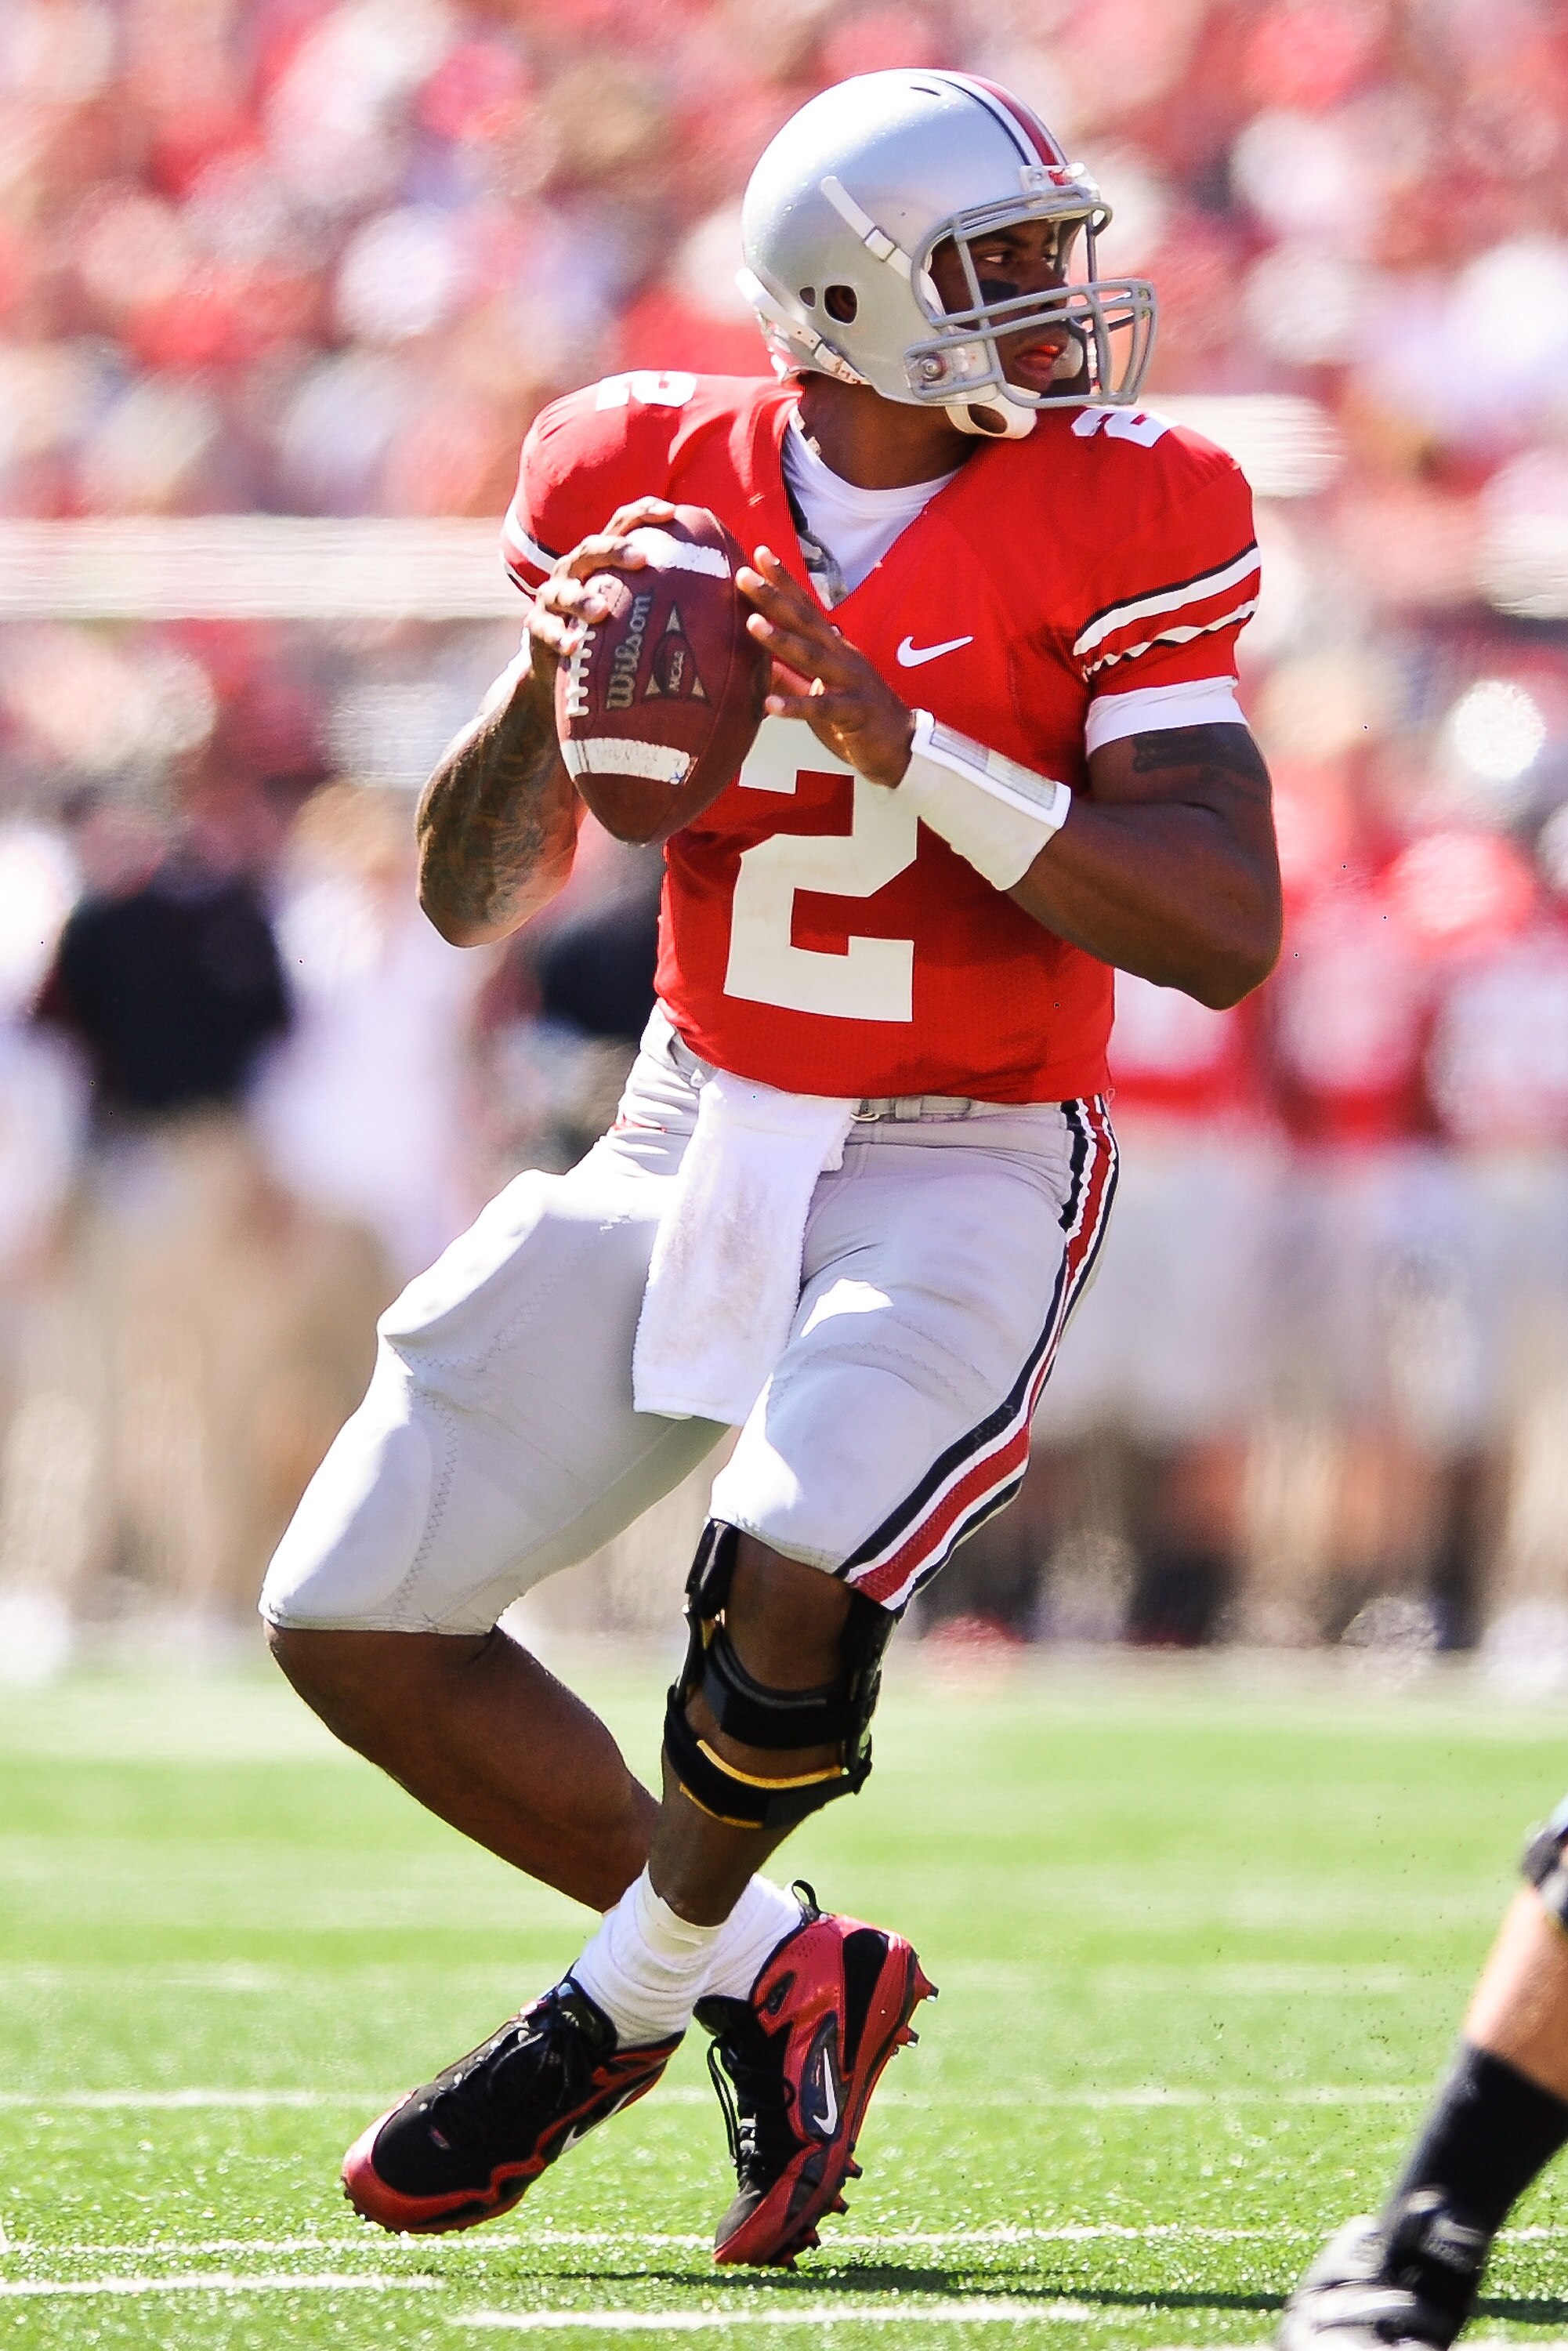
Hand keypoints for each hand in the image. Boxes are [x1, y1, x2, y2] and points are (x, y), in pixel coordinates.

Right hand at [523, 498, 678, 718]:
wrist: (565, 670)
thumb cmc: (616, 634)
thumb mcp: (642, 611)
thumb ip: (678, 598)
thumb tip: (739, 594)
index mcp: (603, 559)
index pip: (623, 524)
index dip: (644, 512)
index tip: (671, 512)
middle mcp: (575, 569)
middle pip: (591, 549)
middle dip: (614, 550)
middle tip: (640, 560)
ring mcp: (552, 597)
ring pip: (563, 589)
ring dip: (581, 598)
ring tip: (600, 611)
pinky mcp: (537, 628)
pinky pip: (543, 629)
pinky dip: (556, 636)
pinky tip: (571, 647)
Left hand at [737, 548, 914, 787]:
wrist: (900, 747)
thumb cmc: (855, 718)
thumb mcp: (818, 692)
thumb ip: (788, 676)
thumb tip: (753, 661)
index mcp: (834, 649)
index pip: (806, 608)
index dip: (784, 582)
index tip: (759, 554)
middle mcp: (842, 657)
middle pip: (805, 621)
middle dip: (774, 597)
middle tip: (744, 575)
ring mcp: (851, 683)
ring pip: (813, 657)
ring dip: (782, 640)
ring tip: (752, 624)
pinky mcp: (855, 713)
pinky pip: (822, 709)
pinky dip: (796, 707)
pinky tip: (770, 706)